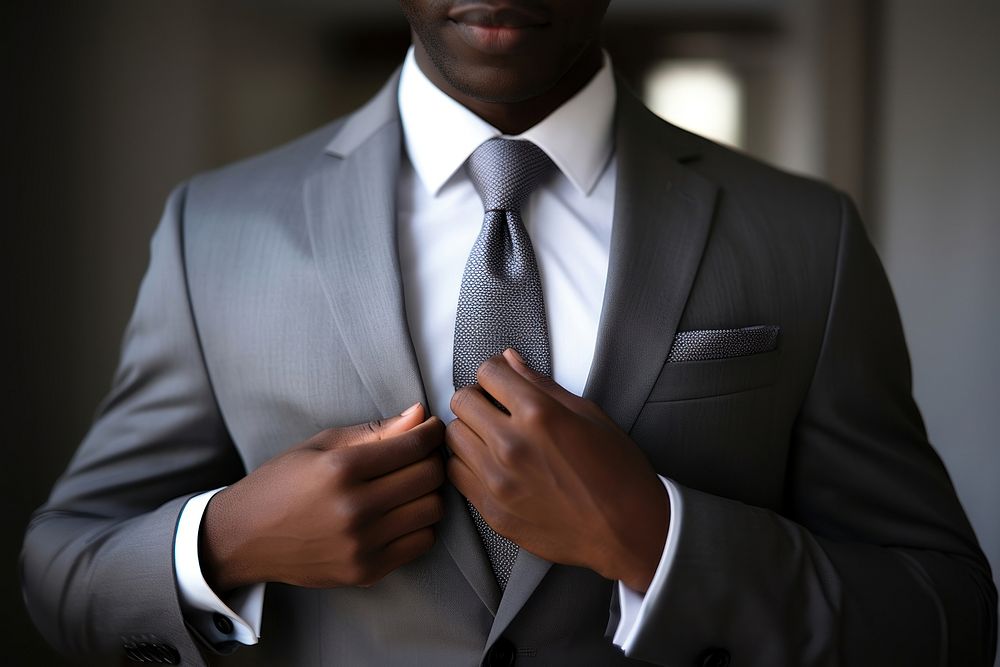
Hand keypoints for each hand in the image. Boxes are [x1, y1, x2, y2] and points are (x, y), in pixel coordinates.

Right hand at [200, 404, 444, 591]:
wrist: (243, 538)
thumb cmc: (281, 483)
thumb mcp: (321, 445)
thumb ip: (375, 431)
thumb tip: (419, 414)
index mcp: (341, 469)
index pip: (413, 445)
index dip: (431, 432)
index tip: (432, 428)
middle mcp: (354, 508)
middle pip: (429, 476)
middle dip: (432, 459)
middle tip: (419, 455)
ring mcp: (361, 544)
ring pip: (432, 510)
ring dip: (429, 492)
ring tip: (410, 485)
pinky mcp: (366, 571)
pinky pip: (422, 542)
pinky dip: (420, 524)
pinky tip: (401, 514)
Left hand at [446, 350, 668, 591]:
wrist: (628, 532)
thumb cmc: (617, 471)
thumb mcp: (589, 414)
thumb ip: (542, 385)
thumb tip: (509, 360)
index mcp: (539, 415)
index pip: (488, 373)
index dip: (495, 372)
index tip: (502, 381)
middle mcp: (511, 446)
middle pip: (462, 402)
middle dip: (478, 398)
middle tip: (496, 407)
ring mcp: (498, 482)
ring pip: (453, 437)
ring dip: (470, 430)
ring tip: (493, 437)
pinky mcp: (492, 511)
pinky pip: (456, 474)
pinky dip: (468, 463)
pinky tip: (490, 464)